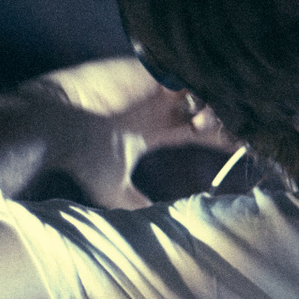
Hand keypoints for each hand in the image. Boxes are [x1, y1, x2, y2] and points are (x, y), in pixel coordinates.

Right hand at [26, 57, 234, 207]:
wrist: (53, 127)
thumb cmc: (77, 157)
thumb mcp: (114, 189)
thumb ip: (136, 204)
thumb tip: (154, 230)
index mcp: (154, 125)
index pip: (201, 126)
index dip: (225, 137)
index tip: (245, 149)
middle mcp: (157, 103)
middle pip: (209, 104)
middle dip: (230, 120)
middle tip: (240, 136)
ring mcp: (154, 84)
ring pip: (203, 87)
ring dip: (213, 107)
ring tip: (201, 127)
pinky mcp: (148, 68)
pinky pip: (190, 72)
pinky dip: (200, 90)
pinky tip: (197, 113)